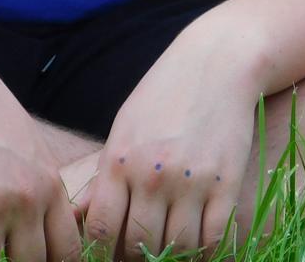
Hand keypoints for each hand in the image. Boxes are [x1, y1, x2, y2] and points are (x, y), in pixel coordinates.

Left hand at [82, 35, 257, 259]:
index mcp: (119, 160)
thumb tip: (79, 218)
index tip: (112, 252)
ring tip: (173, 247)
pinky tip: (200, 243)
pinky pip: (214, 238)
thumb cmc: (164, 95)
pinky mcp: (225, 183)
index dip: (103, 251)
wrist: (217, 63)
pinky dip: (206, 250)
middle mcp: (151, 174)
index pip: (102, 229)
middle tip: (146, 251)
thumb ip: (105, 174)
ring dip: (175, 254)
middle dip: (140, 255)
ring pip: (178, 247)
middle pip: (140, 244)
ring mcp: (190, 180)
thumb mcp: (125, 127)